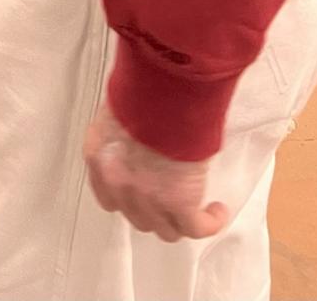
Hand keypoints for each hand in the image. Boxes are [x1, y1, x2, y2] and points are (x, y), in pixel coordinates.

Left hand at [83, 102, 227, 241]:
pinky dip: (209, 222)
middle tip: (171, 195)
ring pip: (166, 229)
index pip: (109, 197)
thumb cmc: (143, 86)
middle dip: (155, 209)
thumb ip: (126, 129)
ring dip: (180, 220)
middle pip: (137, 217)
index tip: (143, 190)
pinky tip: (217, 211)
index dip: (129, 197)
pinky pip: (196, 228)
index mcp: (99, 158)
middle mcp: (117, 184)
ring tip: (197, 208)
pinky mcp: (178, 204)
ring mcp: (147, 198)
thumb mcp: (121, 108)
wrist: (163, 90)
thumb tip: (143, 133)